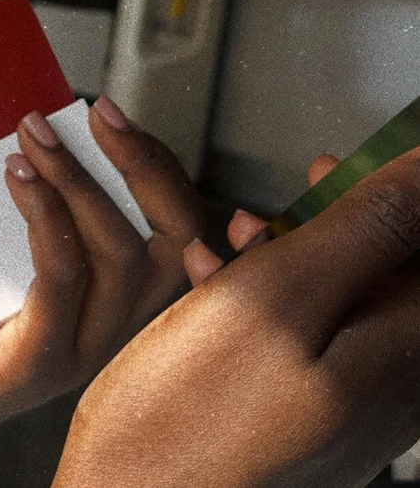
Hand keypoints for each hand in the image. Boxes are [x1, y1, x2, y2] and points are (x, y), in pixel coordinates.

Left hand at [0, 96, 204, 487]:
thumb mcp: (11, 250)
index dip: (160, 164)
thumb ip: (36, 207)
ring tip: (35, 138)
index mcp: (122, 293)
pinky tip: (18, 178)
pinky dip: (46, 218)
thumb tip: (30, 126)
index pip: (180, 226)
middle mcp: (118, 322)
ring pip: (118, 255)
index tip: (112, 114)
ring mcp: (84, 348)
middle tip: (95, 113)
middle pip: (175, 239)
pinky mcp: (40, 363)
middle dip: (141, 164)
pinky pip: (62, 279)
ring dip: (79, 181)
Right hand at [53, 148, 419, 487]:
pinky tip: (220, 282)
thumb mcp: (277, 298)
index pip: (419, 247)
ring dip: (300, 249)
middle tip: (307, 183)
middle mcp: (383, 391)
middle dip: (344, 215)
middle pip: (388, 272)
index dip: (391, 188)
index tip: (342, 161)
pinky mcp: (297, 414)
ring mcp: (341, 408)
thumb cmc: (185, 420)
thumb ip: (362, 229)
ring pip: (342, 299)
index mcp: (395, 358)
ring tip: (246, 232)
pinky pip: (304, 336)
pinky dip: (268, 295)